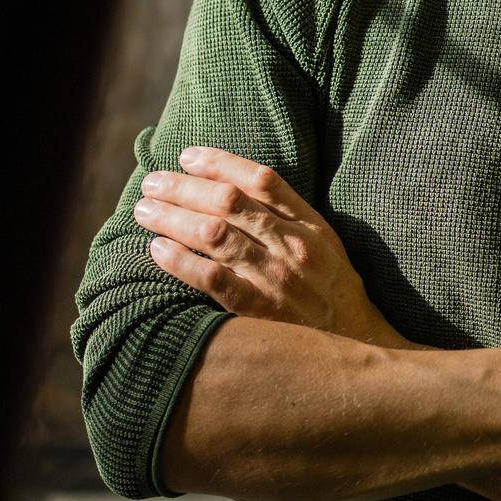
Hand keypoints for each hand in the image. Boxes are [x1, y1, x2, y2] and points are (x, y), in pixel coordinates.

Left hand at [133, 146, 406, 346]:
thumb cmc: (331, 290)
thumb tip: (233, 187)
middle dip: (184, 187)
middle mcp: (292, 245)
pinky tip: (159, 250)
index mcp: (309, 223)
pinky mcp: (259, 310)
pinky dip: (181, 260)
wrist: (356, 344)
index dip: (220, 162)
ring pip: (215, 234)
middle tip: (152, 182)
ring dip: (173, 218)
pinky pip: (212, 278)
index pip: (261, 179)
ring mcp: (275, 277)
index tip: (187, 156)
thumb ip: (286, 215)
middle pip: (229, 202)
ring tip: (145, 211)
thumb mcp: (322, 242)